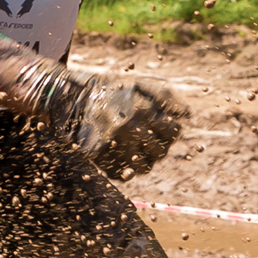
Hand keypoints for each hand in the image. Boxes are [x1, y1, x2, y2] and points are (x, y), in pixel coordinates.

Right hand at [64, 74, 187, 179]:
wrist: (70, 96)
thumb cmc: (109, 88)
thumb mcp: (138, 84)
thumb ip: (165, 96)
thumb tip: (187, 114)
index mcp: (142, 109)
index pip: (173, 132)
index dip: (172, 132)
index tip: (165, 130)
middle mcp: (130, 128)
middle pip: (160, 151)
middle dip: (160, 147)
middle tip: (151, 141)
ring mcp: (114, 143)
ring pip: (144, 167)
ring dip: (146, 162)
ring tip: (140, 153)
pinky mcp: (99, 155)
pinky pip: (121, 174)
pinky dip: (126, 172)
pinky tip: (125, 162)